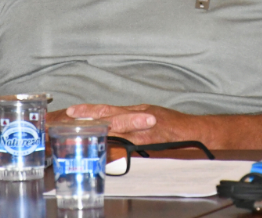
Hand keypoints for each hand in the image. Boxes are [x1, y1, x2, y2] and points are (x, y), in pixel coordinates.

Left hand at [65, 104, 211, 145]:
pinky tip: (99, 150)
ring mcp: (140, 139)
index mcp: (135, 112)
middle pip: (107, 122)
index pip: (108, 110)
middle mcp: (136, 125)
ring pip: (113, 137)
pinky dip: (110, 150)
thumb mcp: (148, 110)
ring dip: (95, 135)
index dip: (90, 110)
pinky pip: (124, 151)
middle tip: (69, 120)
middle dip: (87, 121)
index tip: (73, 110)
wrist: (191, 133)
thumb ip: (129, 113)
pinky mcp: (145, 150)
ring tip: (78, 134)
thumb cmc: (171, 121)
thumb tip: (112, 115)